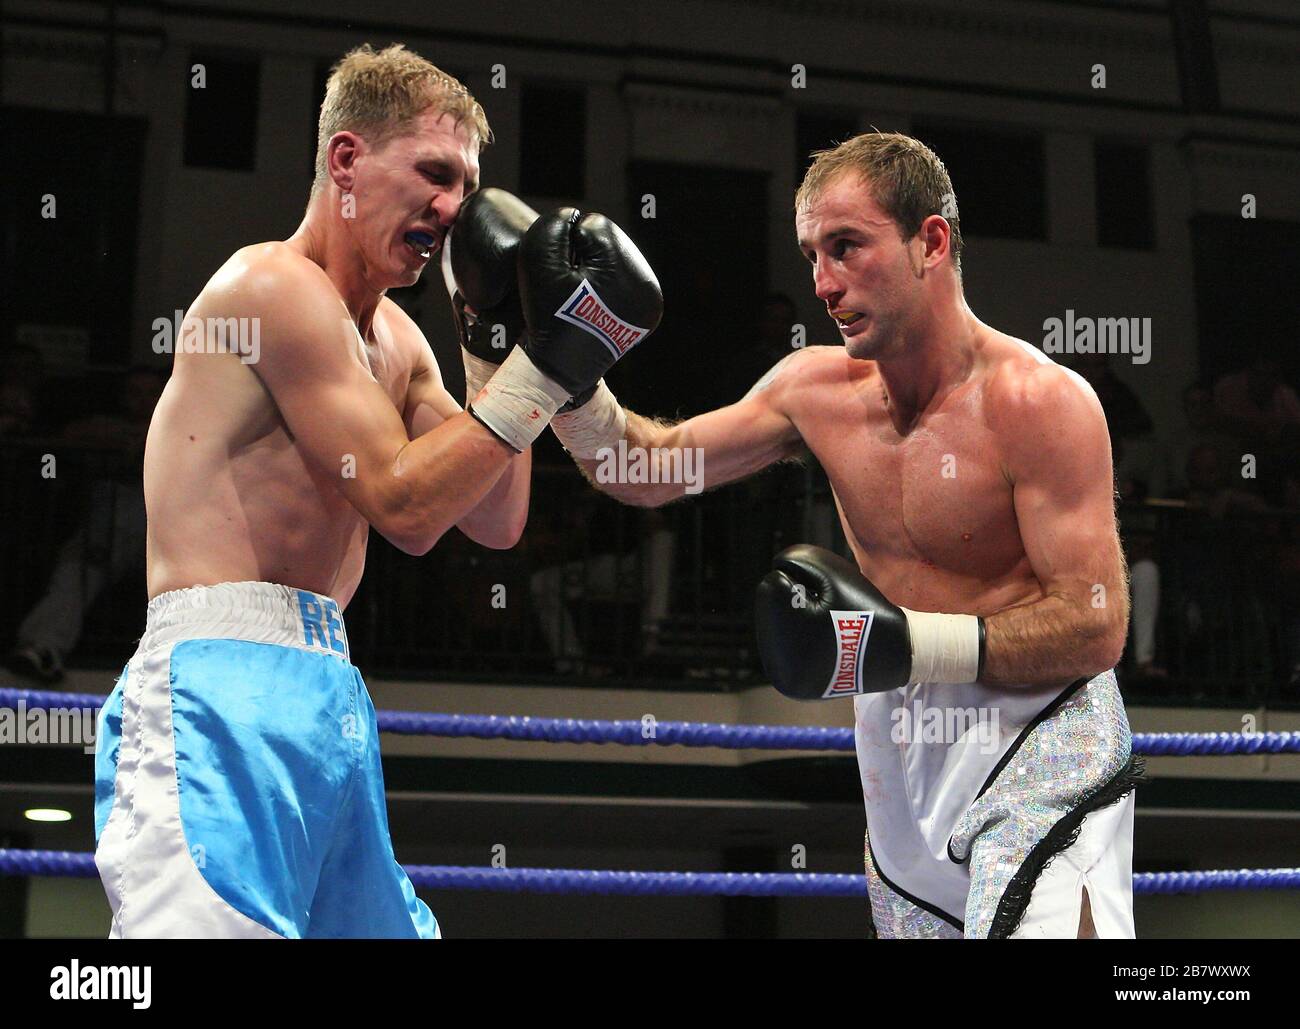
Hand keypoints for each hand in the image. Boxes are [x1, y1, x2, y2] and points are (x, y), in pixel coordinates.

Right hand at [518, 207, 662, 397]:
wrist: (559, 370)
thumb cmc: (546, 317)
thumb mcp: (540, 263)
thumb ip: (555, 226)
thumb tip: (575, 217)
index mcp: (630, 274)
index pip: (595, 226)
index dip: (566, 242)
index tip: (558, 271)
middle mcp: (649, 287)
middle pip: (611, 242)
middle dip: (584, 253)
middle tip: (565, 283)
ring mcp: (650, 303)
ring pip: (617, 259)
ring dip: (594, 266)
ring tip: (576, 291)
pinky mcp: (645, 313)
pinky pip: (622, 281)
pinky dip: (604, 283)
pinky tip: (588, 298)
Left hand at [755, 544, 984, 698]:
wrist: (894, 655)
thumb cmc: (864, 610)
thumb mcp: (831, 572)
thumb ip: (797, 560)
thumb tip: (775, 568)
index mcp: (786, 639)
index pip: (772, 585)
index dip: (800, 580)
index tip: (828, 597)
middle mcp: (779, 668)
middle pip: (769, 609)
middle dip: (794, 601)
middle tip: (829, 613)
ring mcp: (784, 680)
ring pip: (773, 628)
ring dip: (793, 618)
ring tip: (825, 627)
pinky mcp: (792, 686)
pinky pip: (781, 648)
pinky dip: (795, 636)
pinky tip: (818, 638)